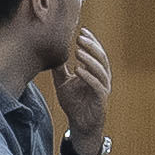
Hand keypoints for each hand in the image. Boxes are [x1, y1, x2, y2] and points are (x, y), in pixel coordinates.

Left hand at [54, 27, 114, 149]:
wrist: (80, 124)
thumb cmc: (74, 103)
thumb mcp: (63, 83)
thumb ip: (60, 69)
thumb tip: (51, 54)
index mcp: (95, 71)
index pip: (96, 52)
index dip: (91, 40)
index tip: (81, 30)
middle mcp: (102, 77)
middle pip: (101, 57)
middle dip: (91, 46)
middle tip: (80, 37)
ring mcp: (103, 88)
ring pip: (101, 70)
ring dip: (90, 59)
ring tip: (78, 51)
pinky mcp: (101, 99)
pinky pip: (97, 86)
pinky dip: (88, 77)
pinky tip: (78, 70)